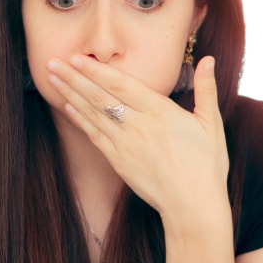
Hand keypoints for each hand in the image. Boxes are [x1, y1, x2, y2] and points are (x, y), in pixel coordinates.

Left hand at [46, 55, 228, 222]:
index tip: (77, 57)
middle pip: (100, 96)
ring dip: (70, 94)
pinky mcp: (119, 162)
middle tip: (52, 61)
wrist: (193, 205)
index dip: (97, 70)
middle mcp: (139, 125)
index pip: (121, 84)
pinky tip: (68, 106)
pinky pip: (95, 136)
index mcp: (161, 111)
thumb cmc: (206, 165)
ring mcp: (126, 144)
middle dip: (74, 77)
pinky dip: (80, 119)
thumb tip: (209, 60)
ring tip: (52, 78)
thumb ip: (206, 89)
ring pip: (93, 113)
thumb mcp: (211, 124)